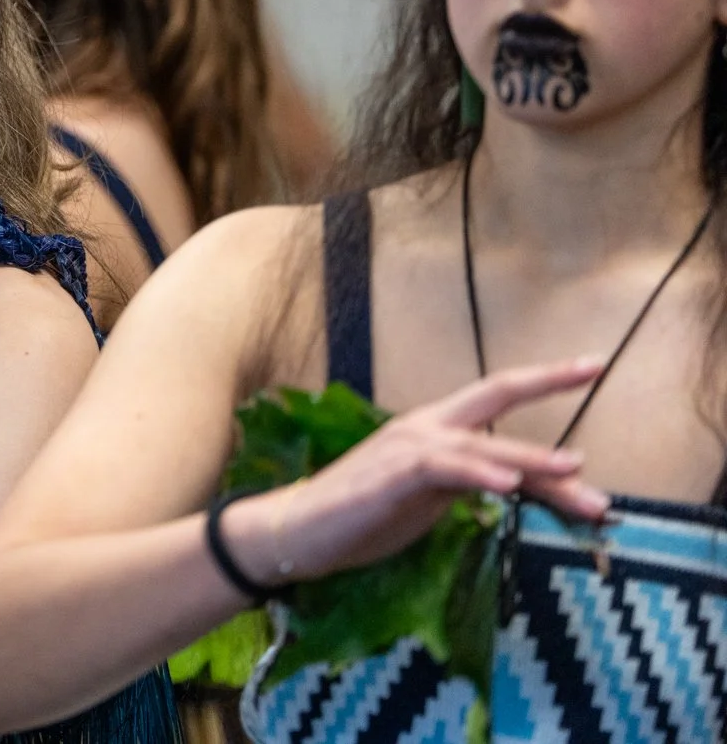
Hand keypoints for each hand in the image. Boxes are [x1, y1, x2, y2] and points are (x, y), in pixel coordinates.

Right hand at [225, 357, 607, 584]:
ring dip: (532, 462)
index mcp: (433, 429)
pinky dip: (480, 475)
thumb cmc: (361, 515)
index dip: (543, 378)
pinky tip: (509, 486)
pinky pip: (446, 470)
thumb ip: (471, 486)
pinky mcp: (395, 475)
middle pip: (493, 397)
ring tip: (575, 470)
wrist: (299, 529)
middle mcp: (424, 427)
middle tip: (595, 368)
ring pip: (482, 445)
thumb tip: (519, 487)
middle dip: (546, 381)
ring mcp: (409, 448)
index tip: (588, 364)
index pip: (495, 395)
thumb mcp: (429, 501)